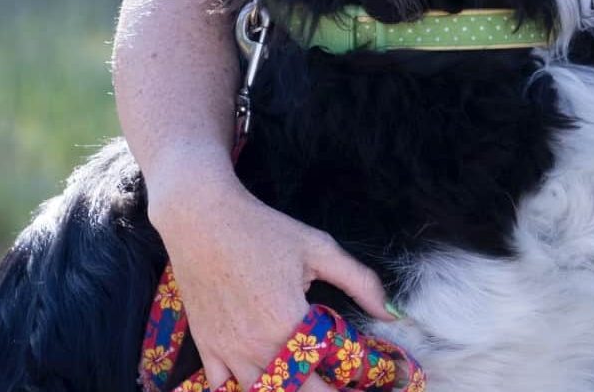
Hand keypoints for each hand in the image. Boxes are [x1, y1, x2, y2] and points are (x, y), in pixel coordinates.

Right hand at [147, 167, 396, 388]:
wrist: (201, 219)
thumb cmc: (263, 230)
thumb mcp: (319, 248)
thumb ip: (360, 283)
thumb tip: (391, 315)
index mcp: (288, 324)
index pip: (323, 378)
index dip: (343, 385)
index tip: (358, 383)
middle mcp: (255, 347)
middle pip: (294, 391)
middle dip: (318, 389)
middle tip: (333, 378)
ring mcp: (227, 351)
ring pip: (259, 391)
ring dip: (285, 387)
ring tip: (304, 374)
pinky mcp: (206, 347)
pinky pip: (223, 387)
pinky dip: (244, 385)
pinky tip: (262, 375)